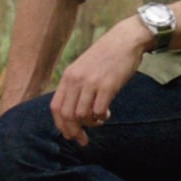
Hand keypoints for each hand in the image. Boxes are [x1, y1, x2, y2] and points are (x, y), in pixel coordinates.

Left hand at [50, 18, 149, 145]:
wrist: (125, 40)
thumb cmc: (106, 56)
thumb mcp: (83, 68)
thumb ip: (76, 86)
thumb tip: (73, 113)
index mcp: (68, 76)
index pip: (55, 107)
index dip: (61, 125)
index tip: (70, 135)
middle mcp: (76, 79)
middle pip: (67, 115)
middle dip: (74, 131)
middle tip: (84, 139)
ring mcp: (91, 82)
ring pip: (81, 115)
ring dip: (90, 124)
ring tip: (99, 119)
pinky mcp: (107, 85)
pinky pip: (98, 110)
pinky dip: (101, 117)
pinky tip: (106, 113)